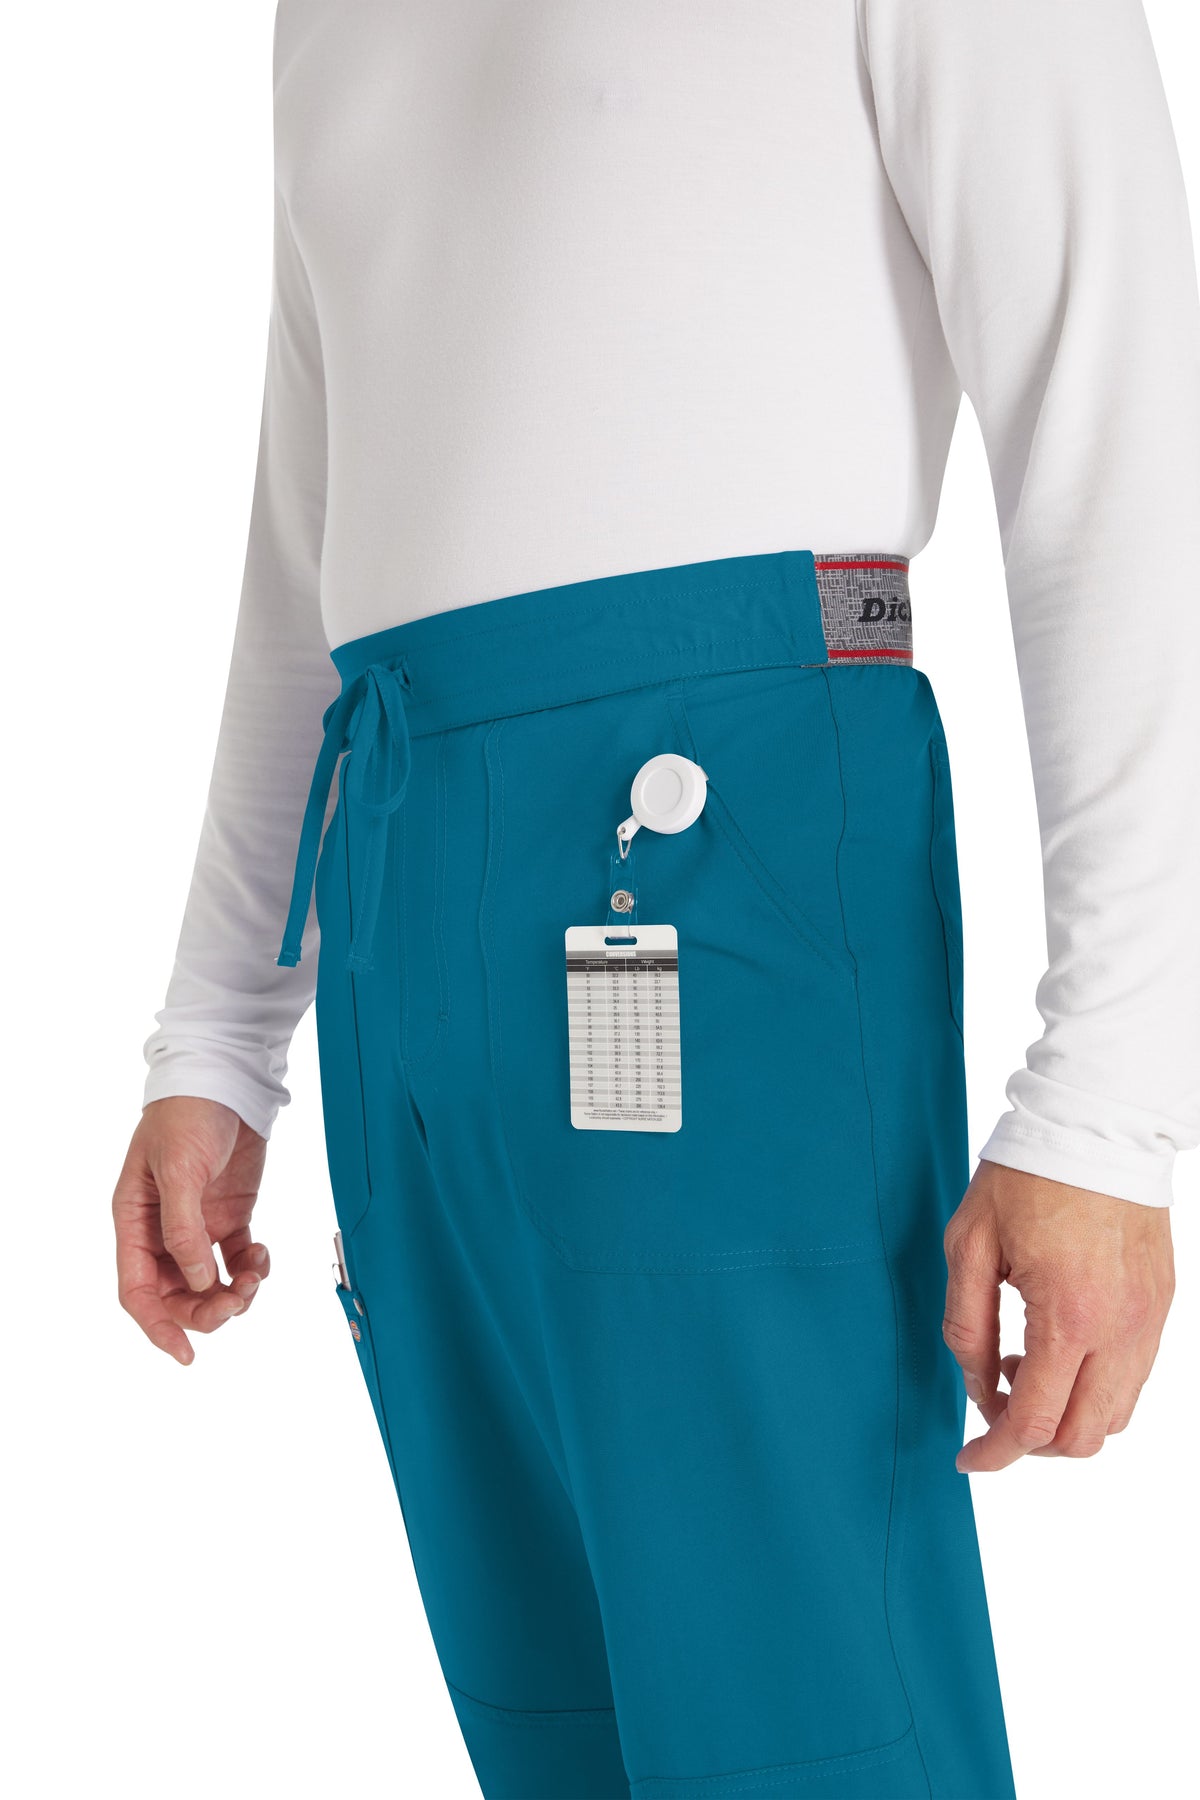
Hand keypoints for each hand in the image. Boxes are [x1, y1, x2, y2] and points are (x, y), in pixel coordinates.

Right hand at [112, 1096, 269, 1363]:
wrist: (225, 1080)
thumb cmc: (188, 1115)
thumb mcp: (179, 1169)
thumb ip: (183, 1229)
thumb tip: (196, 1281)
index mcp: (134, 1221)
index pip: (137, 1290)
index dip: (158, 1326)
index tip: (185, 1352)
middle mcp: (162, 1231)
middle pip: (176, 1295)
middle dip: (204, 1309)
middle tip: (236, 1302)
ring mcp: (198, 1225)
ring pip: (209, 1283)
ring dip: (233, 1292)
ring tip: (255, 1276)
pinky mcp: (230, 1216)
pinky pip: (237, 1260)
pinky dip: (252, 1268)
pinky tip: (262, 1256)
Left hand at [942, 1159, 1174, 1471]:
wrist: (1096, 1123)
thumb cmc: (1027, 1175)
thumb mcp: (969, 1245)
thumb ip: (967, 1327)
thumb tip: (976, 1388)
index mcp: (1069, 1316)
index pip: (1035, 1423)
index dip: (995, 1453)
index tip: (968, 1458)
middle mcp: (1121, 1329)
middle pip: (1082, 1437)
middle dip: (1031, 1443)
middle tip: (991, 1406)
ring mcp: (1150, 1319)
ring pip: (1115, 1416)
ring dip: (1065, 1416)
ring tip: (1021, 1365)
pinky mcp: (1163, 1304)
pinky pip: (1134, 1377)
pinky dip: (1094, 1387)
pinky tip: (1056, 1346)